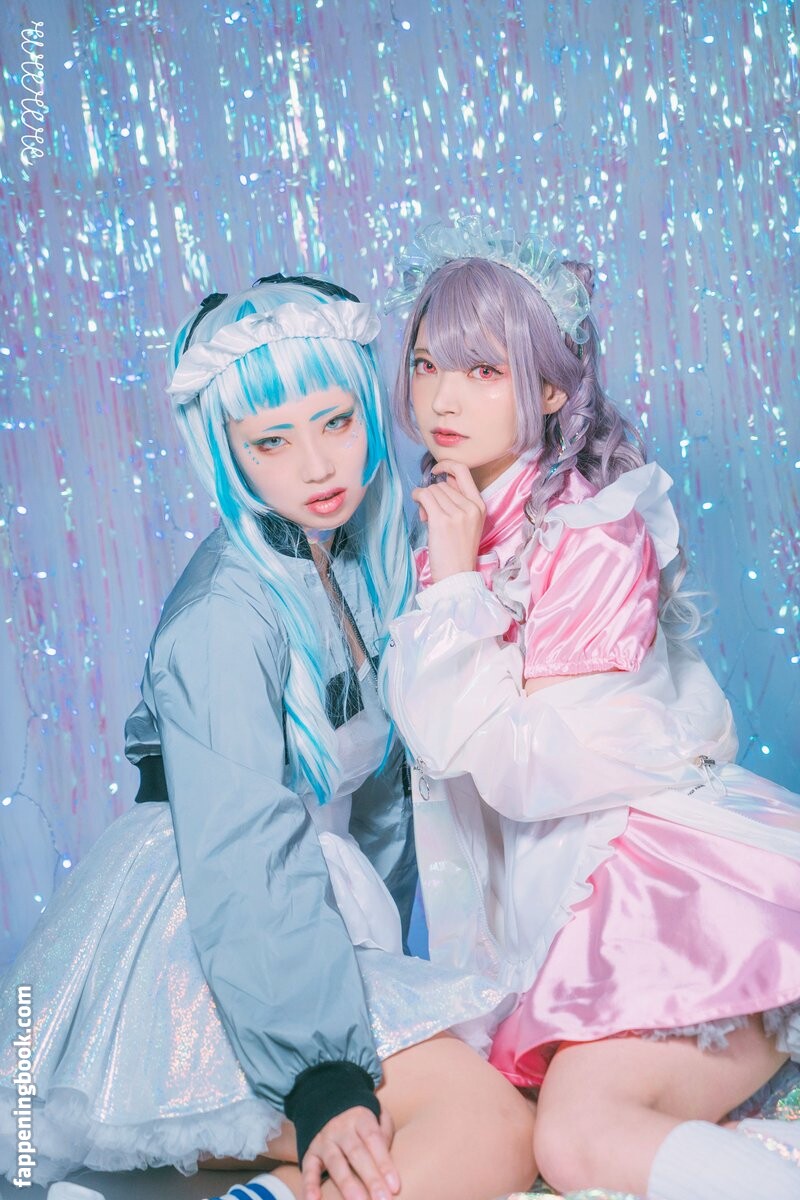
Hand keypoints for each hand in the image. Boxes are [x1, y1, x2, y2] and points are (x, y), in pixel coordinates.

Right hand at [302, 1105, 397, 1199]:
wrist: (327, 1104)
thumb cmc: (361, 1121)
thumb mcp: (377, 1115)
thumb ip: (385, 1133)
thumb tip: (388, 1160)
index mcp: (360, 1117)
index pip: (374, 1139)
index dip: (384, 1163)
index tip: (395, 1186)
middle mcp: (340, 1128)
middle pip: (357, 1153)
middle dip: (371, 1178)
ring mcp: (324, 1141)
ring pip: (335, 1163)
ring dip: (347, 1185)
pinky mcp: (310, 1153)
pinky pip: (308, 1170)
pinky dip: (309, 1186)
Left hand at [412, 459, 485, 582]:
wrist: (457, 576)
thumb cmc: (458, 552)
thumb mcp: (468, 524)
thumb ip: (459, 501)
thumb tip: (442, 481)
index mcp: (480, 506)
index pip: (463, 471)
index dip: (447, 465)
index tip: (436, 470)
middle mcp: (471, 507)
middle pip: (442, 484)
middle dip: (433, 495)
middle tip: (430, 513)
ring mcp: (457, 513)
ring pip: (432, 490)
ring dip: (424, 500)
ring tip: (428, 519)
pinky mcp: (441, 520)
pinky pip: (424, 496)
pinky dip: (417, 498)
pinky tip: (420, 509)